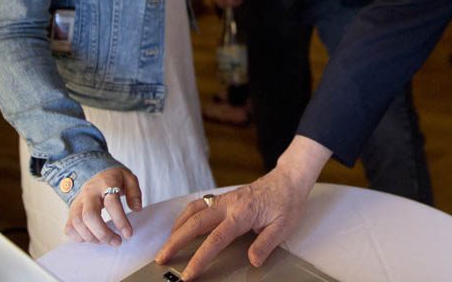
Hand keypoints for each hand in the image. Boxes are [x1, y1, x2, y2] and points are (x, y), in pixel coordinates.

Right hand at [64, 167, 141, 245]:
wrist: (98, 175)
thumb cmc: (115, 179)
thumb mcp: (130, 178)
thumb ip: (134, 192)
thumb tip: (136, 209)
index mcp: (105, 183)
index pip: (111, 203)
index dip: (120, 220)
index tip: (128, 234)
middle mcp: (88, 193)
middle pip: (89, 215)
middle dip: (103, 233)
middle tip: (117, 242)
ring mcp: (77, 202)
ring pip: (77, 223)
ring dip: (92, 237)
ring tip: (106, 241)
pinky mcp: (71, 211)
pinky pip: (69, 228)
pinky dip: (79, 238)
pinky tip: (93, 238)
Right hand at [155, 136, 329, 280]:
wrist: (289, 179)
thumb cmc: (287, 201)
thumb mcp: (283, 226)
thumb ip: (266, 244)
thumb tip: (253, 260)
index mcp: (242, 214)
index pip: (216, 239)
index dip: (200, 258)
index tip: (188, 273)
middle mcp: (229, 204)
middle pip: (195, 223)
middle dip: (175, 242)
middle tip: (162, 257)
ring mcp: (224, 199)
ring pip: (193, 211)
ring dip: (177, 228)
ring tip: (166, 245)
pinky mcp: (223, 198)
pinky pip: (199, 205)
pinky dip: (185, 216)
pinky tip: (180, 226)